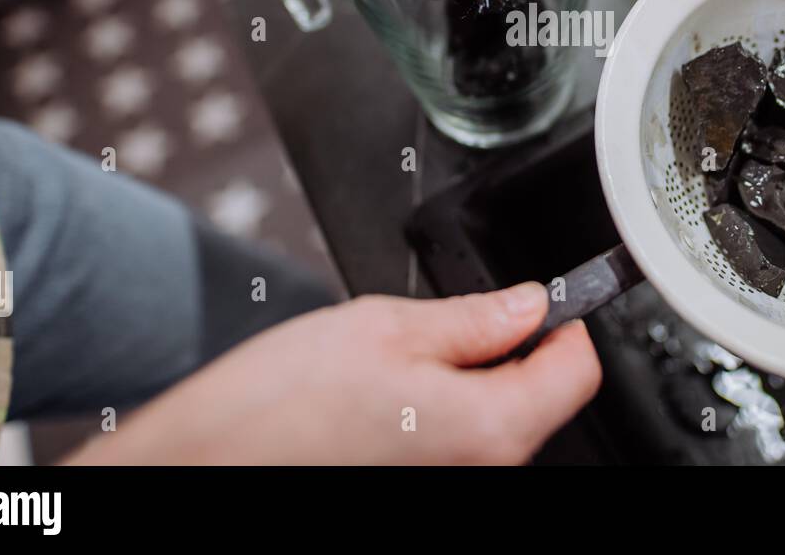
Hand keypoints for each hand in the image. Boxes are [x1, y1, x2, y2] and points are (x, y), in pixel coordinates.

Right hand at [64, 283, 601, 464]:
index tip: (544, 298)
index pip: (579, 371)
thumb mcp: (386, 326)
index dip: (565, 322)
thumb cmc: (279, 407)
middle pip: (538, 397)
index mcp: (490, 426)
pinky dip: (438, 409)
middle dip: (509, 348)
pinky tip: (384, 394)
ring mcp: (450, 485)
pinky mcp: (418, 487)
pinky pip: (455, 441)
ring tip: (402, 357)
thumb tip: (528, 302)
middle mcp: (482, 471)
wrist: (206, 464)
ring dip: (469, 378)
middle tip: (451, 321)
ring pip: (494, 418)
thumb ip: (474, 317)